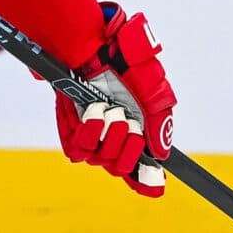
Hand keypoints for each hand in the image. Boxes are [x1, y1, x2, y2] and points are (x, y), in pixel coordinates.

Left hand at [56, 6, 175, 196]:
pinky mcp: (71, 132)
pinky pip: (80, 150)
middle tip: (127, 121)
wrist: (94, 47)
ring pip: (103, 160)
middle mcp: (114, 139)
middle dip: (129, 146)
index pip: (141, 170)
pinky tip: (95, 111)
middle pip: (122, 168)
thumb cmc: (124, 64)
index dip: (147, 182)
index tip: (155, 185)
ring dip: (110, 135)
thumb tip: (161, 155)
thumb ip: (158, 122)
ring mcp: (92, 137)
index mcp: (136, 134)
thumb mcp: (152, 91)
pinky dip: (91, 131)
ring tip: (110, 109)